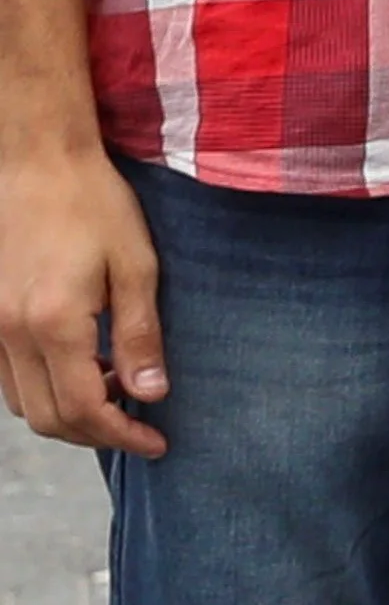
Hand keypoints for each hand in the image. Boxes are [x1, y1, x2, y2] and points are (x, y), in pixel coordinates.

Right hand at [0, 143, 164, 454]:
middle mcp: (11, 334)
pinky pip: (6, 379)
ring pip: (22, 404)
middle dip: (97, 434)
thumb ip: (140, 334)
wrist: (31, 161)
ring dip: (68, 414)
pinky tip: (81, 369)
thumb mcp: (136, 264)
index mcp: (53, 323)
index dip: (123, 435)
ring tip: (117, 392)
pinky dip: (42, 390)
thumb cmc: (91, 203)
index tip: (157, 443)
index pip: (85, 409)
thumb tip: (152, 394)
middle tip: (142, 427)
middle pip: (49, 418)